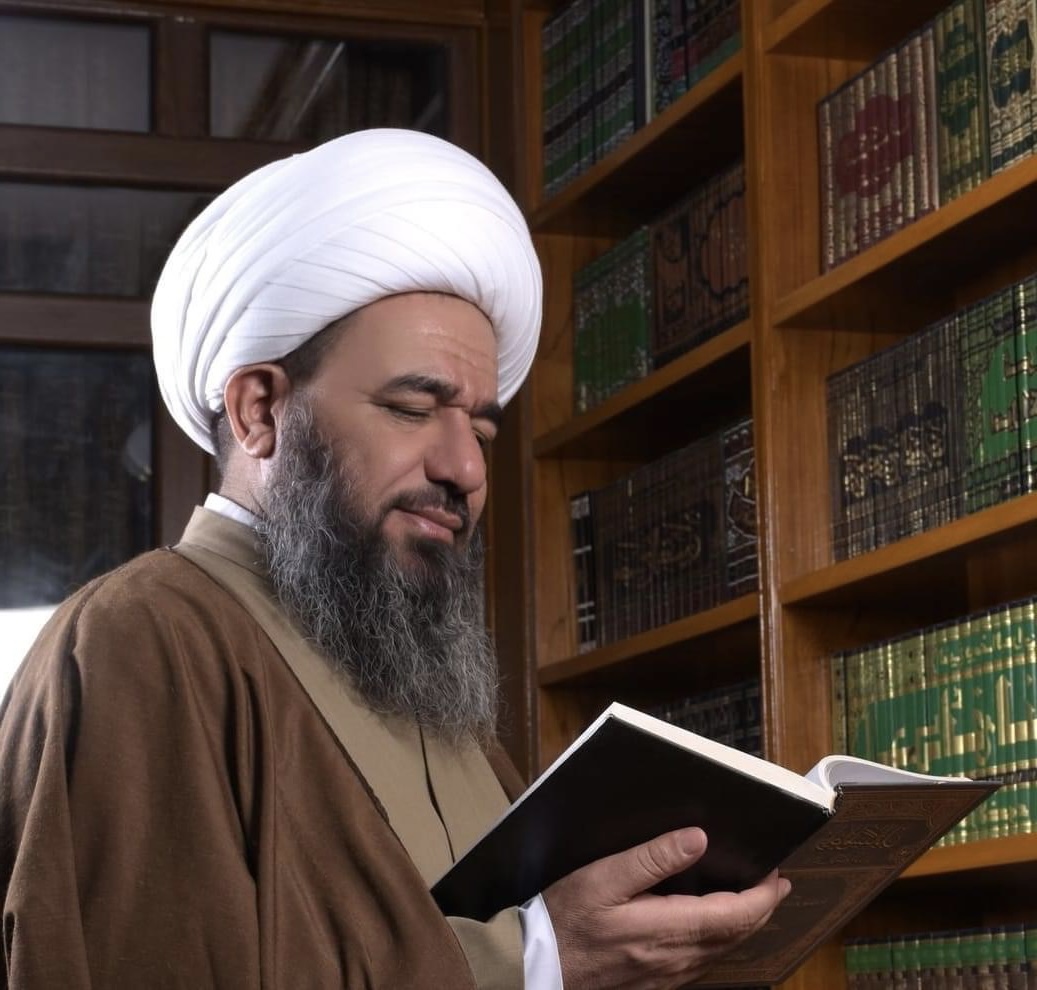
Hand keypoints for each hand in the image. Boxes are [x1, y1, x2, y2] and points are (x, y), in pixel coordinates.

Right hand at [542, 826, 791, 989]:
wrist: (536, 968)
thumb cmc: (565, 918)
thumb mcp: (603, 877)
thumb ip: (652, 858)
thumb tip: (699, 839)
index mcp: (667, 929)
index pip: (733, 916)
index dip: (761, 897)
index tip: (777, 874)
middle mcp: (675, 959)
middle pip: (733, 937)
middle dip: (760, 910)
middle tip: (776, 884)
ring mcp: (666, 977)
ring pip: (720, 953)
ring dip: (742, 926)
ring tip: (753, 901)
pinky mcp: (654, 984)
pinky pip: (700, 963)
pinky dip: (719, 941)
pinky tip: (712, 927)